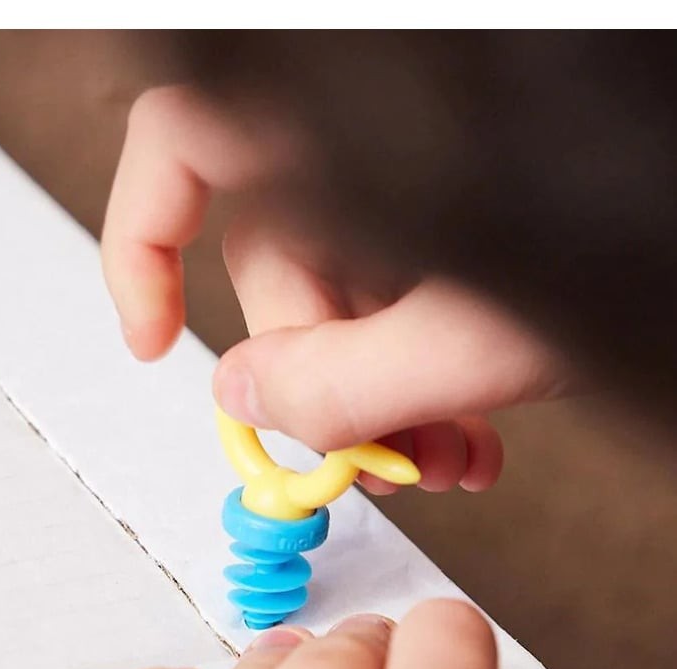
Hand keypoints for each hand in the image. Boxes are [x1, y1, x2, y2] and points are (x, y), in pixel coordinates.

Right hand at [102, 86, 574, 494]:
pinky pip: (395, 280)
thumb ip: (344, 380)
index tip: (151, 340)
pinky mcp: (445, 201)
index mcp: (335, 117)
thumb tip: (247, 400)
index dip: (139, 248)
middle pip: (279, 266)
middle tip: (383, 454)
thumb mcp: (477, 328)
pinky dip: (419, 360)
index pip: (176, 144)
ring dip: (384, 391)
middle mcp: (358, 133)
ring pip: (344, 289)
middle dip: (327, 382)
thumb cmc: (635, 220)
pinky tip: (464, 419)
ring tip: (449, 454)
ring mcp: (405, 163)